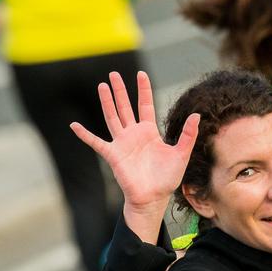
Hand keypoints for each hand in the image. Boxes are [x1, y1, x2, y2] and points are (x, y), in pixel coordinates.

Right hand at [71, 71, 199, 216]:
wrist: (154, 197)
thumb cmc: (167, 178)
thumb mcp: (181, 154)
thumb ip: (188, 135)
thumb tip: (196, 116)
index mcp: (149, 133)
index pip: (145, 105)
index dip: (143, 90)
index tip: (140, 74)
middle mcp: (134, 134)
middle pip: (125, 107)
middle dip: (120, 91)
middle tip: (114, 73)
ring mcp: (122, 143)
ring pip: (112, 117)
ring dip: (107, 102)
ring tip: (102, 86)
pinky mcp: (113, 155)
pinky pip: (96, 142)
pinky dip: (85, 135)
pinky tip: (74, 126)